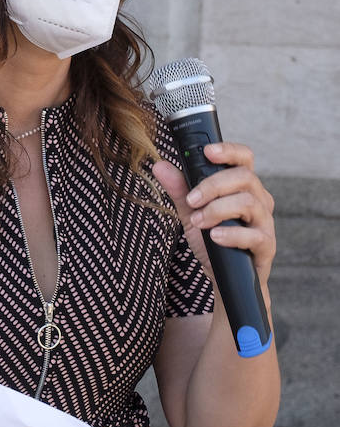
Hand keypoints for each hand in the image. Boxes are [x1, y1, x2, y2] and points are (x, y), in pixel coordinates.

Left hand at [152, 142, 276, 284]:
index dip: (229, 150)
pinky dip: (231, 235)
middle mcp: (258, 200)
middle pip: (244, 177)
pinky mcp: (266, 245)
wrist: (224, 276)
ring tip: (197, 221)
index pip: (244, 158)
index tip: (207, 151)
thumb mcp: (191, 212)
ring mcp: (264, 222)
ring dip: (217, 210)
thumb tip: (160, 167)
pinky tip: (214, 237)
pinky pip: (254, 235)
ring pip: (248, 203)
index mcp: (242, 187)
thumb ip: (179, 190)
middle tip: (192, 200)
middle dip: (213, 185)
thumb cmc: (212, 239)